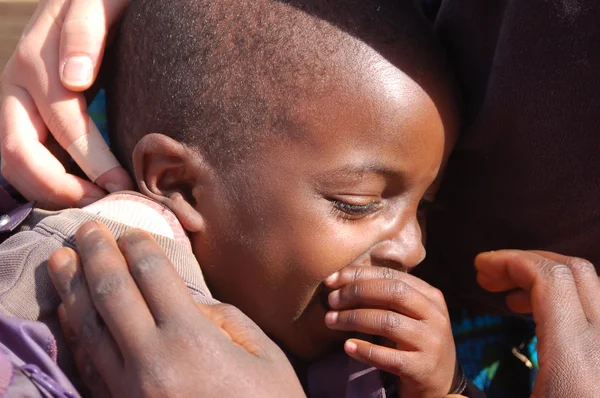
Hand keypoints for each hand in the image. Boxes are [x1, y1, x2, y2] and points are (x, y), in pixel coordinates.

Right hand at [0, 0, 132, 208]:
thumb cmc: (104, 1)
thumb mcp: (99, 1)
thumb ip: (86, 29)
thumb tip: (75, 80)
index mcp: (35, 62)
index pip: (62, 126)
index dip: (94, 162)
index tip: (125, 185)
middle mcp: (17, 85)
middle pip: (18, 153)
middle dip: (61, 187)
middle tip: (105, 204)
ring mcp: (16, 101)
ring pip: (12, 161)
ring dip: (49, 191)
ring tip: (94, 204)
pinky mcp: (25, 113)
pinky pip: (24, 156)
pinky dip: (46, 182)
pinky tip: (80, 191)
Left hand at [48, 221, 304, 397]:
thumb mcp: (263, 355)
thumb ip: (225, 318)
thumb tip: (187, 303)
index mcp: (192, 340)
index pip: (152, 276)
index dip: (139, 246)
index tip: (131, 232)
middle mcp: (151, 361)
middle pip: (112, 293)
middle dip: (97, 254)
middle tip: (88, 229)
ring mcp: (128, 389)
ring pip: (88, 328)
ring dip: (73, 289)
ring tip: (62, 261)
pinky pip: (89, 366)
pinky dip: (76, 333)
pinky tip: (70, 313)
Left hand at [324, 266, 456, 397]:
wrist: (441, 383)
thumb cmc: (414, 341)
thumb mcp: (408, 314)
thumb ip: (386, 297)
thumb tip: (341, 281)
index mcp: (430, 296)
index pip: (391, 275)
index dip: (358, 274)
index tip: (331, 280)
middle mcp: (434, 316)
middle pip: (391, 293)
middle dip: (356, 292)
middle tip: (331, 300)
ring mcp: (431, 342)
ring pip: (388, 322)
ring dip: (353, 318)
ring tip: (330, 321)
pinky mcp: (422, 368)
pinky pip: (389, 357)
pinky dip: (365, 350)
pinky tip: (348, 346)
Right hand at [476, 250, 599, 397]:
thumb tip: (442, 396)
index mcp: (574, 355)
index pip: (550, 278)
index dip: (511, 261)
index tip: (480, 268)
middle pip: (573, 270)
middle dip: (526, 263)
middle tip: (489, 278)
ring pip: (590, 285)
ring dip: (548, 280)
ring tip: (512, 299)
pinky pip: (597, 307)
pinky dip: (568, 300)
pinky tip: (545, 322)